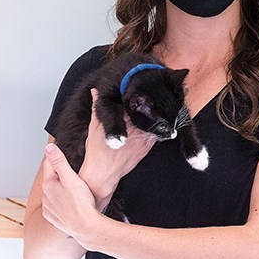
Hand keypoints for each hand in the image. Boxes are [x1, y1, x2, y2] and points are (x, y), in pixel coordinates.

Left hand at [41, 143, 98, 239]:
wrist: (85, 227)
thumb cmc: (81, 203)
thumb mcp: (71, 178)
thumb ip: (59, 162)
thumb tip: (49, 147)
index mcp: (49, 184)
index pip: (49, 163)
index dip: (55, 154)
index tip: (59, 147)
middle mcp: (46, 197)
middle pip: (51, 177)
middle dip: (58, 170)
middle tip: (68, 164)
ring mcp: (49, 208)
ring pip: (52, 192)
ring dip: (58, 186)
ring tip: (70, 183)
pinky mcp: (54, 218)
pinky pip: (55, 205)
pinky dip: (60, 200)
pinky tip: (69, 200)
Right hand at [78, 89, 157, 208]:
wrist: (104, 173)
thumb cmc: (97, 150)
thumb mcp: (94, 126)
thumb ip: (97, 107)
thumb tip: (95, 91)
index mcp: (122, 119)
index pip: (135, 101)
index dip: (140, 93)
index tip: (144, 86)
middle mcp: (135, 127)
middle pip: (149, 110)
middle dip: (153, 102)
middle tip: (159, 92)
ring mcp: (143, 137)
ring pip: (156, 120)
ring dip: (159, 114)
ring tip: (164, 104)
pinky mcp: (148, 146)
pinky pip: (159, 133)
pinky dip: (162, 126)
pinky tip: (164, 121)